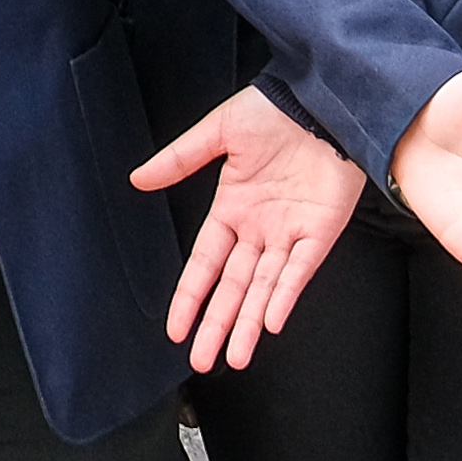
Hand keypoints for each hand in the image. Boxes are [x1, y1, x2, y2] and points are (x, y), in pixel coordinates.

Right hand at [130, 84, 362, 371]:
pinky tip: (271, 321)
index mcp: (232, 208)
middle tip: (201, 362)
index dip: (189, 296)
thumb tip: (137, 180)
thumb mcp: (219, 132)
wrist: (324, 98)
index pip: (204, 263)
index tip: (174, 328)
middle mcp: (258, 228)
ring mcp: (289, 233)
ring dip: (249, 324)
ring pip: (264, 289)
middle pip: (232, 287)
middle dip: (216, 325)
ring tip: (235, 358)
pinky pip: (299, 271)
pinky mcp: (320, 232)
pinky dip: (285, 295)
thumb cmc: (273, 109)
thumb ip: (180, 159)